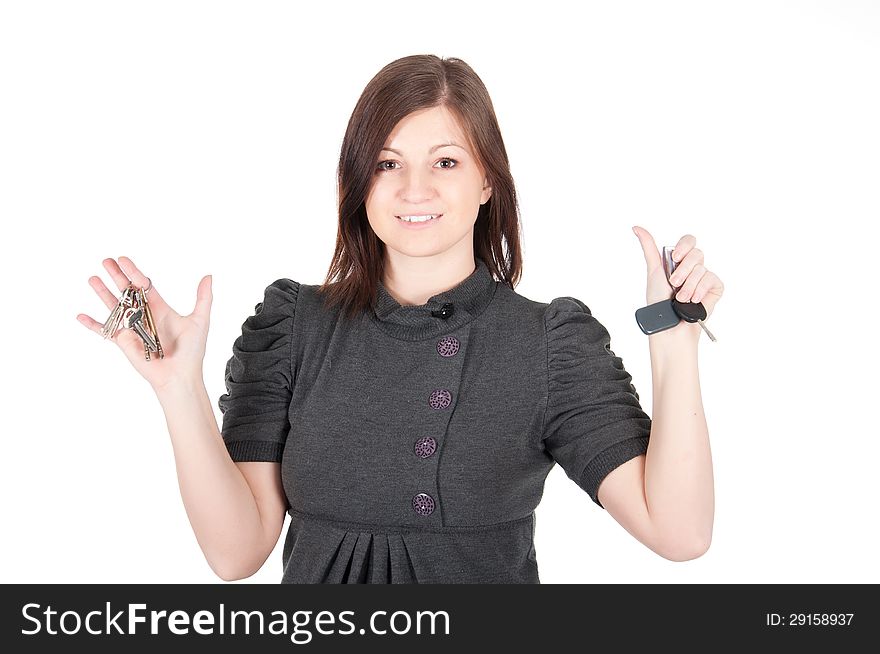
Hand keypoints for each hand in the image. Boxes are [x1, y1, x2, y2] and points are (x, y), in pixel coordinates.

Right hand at [77, 257, 212, 390]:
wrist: (180, 375)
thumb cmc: (192, 351)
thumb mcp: (200, 321)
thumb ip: (203, 298)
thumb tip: (209, 276)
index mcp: (161, 308)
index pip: (144, 286)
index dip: (134, 272)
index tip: (124, 260)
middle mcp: (144, 316)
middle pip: (127, 292)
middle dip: (116, 276)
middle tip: (106, 260)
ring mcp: (132, 328)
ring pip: (114, 306)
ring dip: (102, 293)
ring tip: (92, 278)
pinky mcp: (123, 342)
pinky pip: (104, 331)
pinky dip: (92, 324)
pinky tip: (79, 315)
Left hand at [631, 226, 723, 321]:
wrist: (669, 325)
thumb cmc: (659, 302)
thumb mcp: (653, 271)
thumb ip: (649, 248)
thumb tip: (637, 228)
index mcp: (679, 262)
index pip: (688, 242)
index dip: (684, 246)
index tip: (676, 257)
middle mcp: (692, 268)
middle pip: (696, 253)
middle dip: (683, 271)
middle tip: (674, 284)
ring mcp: (704, 278)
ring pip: (702, 268)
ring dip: (689, 286)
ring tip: (681, 299)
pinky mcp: (714, 288)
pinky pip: (712, 279)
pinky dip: (701, 290)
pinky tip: (694, 300)